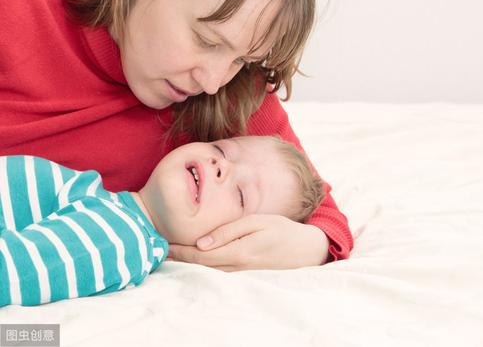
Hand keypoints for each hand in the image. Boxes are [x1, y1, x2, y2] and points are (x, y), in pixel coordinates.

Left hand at [167, 214, 329, 270]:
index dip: (181, 251)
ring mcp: (243, 275)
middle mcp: (238, 268)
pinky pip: (221, 273)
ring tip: (173, 254)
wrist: (308, 250)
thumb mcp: (257, 222)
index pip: (201, 255)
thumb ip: (229, 230)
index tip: (164, 244)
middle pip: (201, 265)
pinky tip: (198, 260)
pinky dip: (206, 267)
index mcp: (239, 252)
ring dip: (191, 264)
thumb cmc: (284, 230)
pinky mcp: (247, 276)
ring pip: (209, 272)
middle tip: (160, 250)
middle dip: (180, 258)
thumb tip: (201, 242)